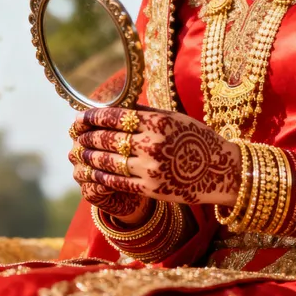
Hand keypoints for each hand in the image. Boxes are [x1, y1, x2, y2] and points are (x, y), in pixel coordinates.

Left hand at [70, 106, 240, 206]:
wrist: (221, 170)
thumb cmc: (197, 139)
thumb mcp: (175, 119)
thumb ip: (146, 114)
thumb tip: (115, 106)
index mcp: (158, 122)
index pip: (116, 117)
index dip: (94, 117)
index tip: (81, 116)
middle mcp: (153, 144)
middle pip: (108, 139)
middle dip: (87, 136)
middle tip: (74, 134)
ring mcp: (151, 168)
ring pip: (109, 161)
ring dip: (89, 156)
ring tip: (78, 152)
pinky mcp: (151, 189)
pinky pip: (118, 182)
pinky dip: (101, 176)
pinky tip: (91, 171)